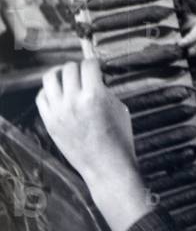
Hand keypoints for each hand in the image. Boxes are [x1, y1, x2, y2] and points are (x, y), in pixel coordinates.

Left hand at [37, 60, 136, 187]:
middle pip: (69, 68)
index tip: (98, 67)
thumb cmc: (118, 138)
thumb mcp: (119, 106)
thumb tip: (95, 77)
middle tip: (86, 75)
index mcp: (94, 96)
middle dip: (79, 68)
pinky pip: (41, 96)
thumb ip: (104, 89)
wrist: (107, 166)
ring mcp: (58, 112)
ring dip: (60, 74)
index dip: (95, 63)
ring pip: (50, 77)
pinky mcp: (49, 122)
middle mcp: (73, 102)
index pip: (88, 64)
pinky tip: (59, 93)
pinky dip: (49, 90)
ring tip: (68, 78)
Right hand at [180, 19, 195, 97]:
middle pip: (195, 27)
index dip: (192, 34)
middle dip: (185, 36)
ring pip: (191, 38)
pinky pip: (190, 50)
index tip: (181, 45)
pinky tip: (176, 58)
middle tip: (173, 47)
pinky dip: (183, 53)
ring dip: (182, 44)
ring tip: (171, 52)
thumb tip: (183, 46)